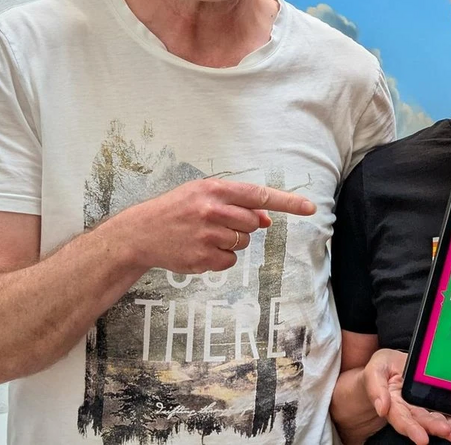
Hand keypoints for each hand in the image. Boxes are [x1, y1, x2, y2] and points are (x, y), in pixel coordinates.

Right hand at [113, 178, 315, 273]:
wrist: (139, 233)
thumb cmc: (176, 210)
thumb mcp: (202, 195)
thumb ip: (236, 203)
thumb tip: (267, 219)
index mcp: (215, 189)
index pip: (260, 195)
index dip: (288, 202)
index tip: (310, 207)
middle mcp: (213, 211)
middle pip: (254, 223)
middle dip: (242, 225)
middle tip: (216, 223)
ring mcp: (208, 236)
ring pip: (243, 243)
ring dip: (230, 242)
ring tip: (203, 235)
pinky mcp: (203, 258)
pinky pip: (230, 261)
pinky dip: (220, 258)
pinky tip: (200, 249)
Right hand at [363, 349, 450, 443]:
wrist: (392, 364)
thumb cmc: (382, 368)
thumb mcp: (375, 370)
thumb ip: (376, 388)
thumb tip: (381, 408)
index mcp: (392, 402)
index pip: (401, 418)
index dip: (411, 429)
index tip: (422, 439)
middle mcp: (408, 408)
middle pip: (421, 420)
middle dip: (433, 427)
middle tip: (446, 431)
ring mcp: (421, 405)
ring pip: (434, 418)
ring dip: (446, 427)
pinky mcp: (432, 400)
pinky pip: (443, 411)